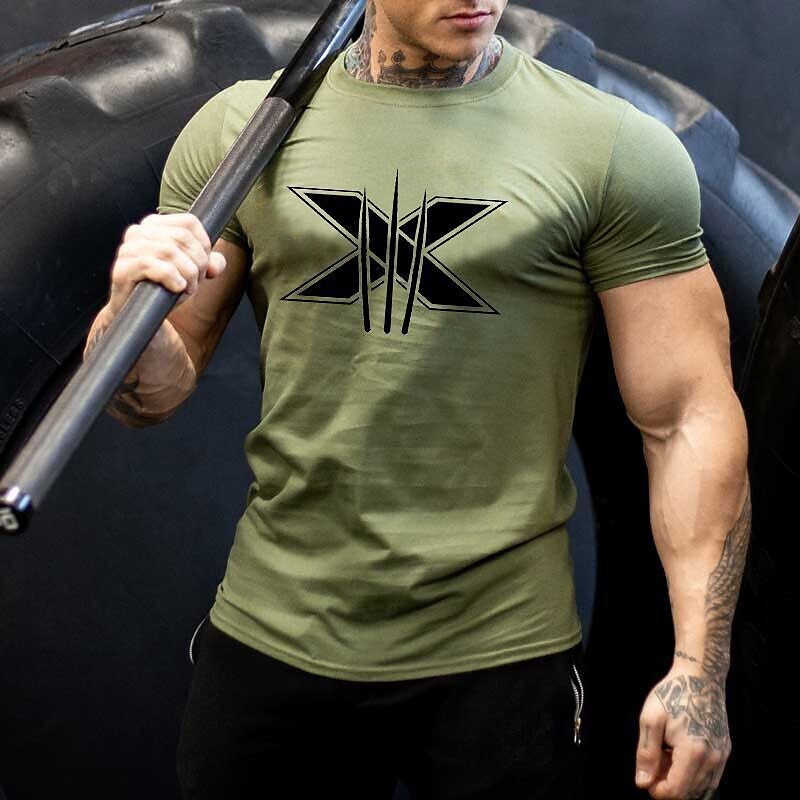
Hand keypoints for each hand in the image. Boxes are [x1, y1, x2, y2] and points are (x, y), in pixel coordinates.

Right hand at [106, 212, 225, 316]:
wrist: (141, 314)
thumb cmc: (163, 288)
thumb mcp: (190, 273)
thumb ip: (208, 263)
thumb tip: (217, 264)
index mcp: (154, 226)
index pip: (189, 223)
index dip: (204, 244)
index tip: (205, 265)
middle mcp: (139, 232)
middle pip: (182, 237)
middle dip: (198, 262)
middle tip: (196, 281)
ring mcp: (128, 249)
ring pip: (169, 250)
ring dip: (187, 273)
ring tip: (187, 287)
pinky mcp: (122, 269)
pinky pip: (151, 265)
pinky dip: (171, 278)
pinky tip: (176, 287)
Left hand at [635, 663, 730, 798]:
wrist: (700, 677)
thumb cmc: (672, 694)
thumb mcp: (650, 720)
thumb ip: (647, 754)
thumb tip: (643, 783)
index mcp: (692, 752)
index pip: (676, 792)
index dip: (657, 791)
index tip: (647, 776)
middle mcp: (712, 759)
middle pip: (688, 793)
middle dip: (668, 784)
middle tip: (656, 759)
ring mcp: (721, 757)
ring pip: (700, 787)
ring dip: (681, 779)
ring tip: (667, 753)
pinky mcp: (725, 752)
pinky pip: (710, 777)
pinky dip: (693, 774)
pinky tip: (680, 753)